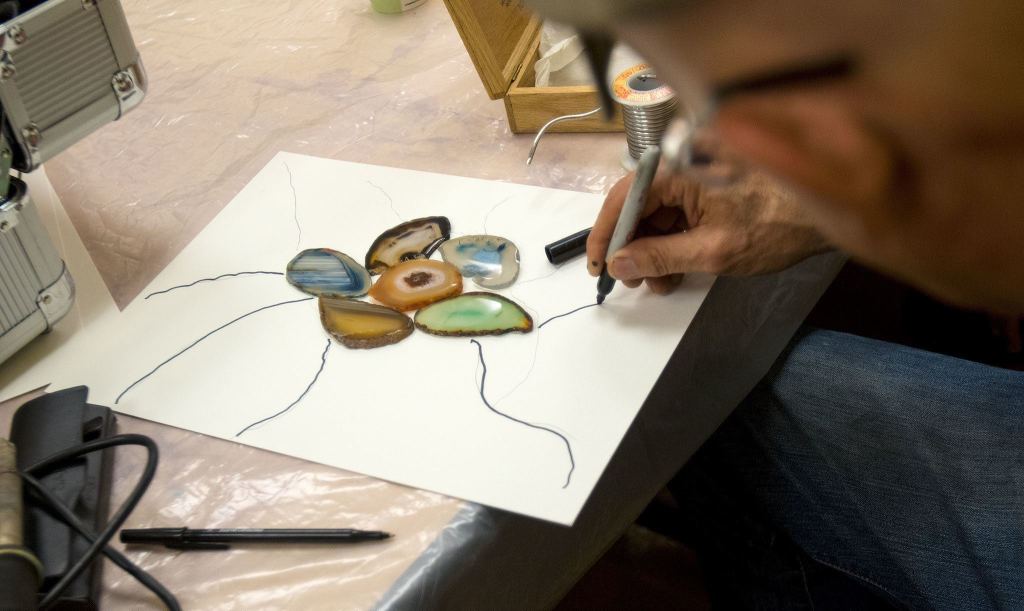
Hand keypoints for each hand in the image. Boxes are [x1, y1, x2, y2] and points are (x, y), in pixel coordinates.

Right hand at [586, 140, 830, 294]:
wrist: (831, 209)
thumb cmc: (779, 224)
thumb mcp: (714, 250)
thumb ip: (660, 257)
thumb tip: (619, 262)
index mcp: (682, 166)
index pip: (625, 196)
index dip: (606, 234)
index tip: (598, 265)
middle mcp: (686, 160)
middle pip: (639, 205)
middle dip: (633, 247)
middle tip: (633, 281)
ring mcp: (699, 170)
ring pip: (657, 212)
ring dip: (653, 249)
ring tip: (663, 281)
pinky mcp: (711, 181)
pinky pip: (678, 210)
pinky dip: (673, 239)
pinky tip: (677, 267)